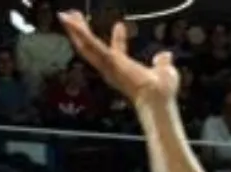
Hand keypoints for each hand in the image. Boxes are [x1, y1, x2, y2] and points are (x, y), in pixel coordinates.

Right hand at [61, 12, 177, 108]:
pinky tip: (70, 20)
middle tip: (75, 20)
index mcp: (125, 69)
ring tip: (65, 15)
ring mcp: (107, 65)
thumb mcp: (164, 71)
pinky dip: (79, 31)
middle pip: (92, 48)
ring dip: (76, 29)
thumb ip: (162, 63)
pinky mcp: (106, 60)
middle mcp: (112, 69)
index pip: (118, 52)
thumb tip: (165, 55)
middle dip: (83, 34)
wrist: (156, 98)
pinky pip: (90, 43)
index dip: (118, 39)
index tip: (120, 25)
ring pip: (86, 44)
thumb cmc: (162, 91)